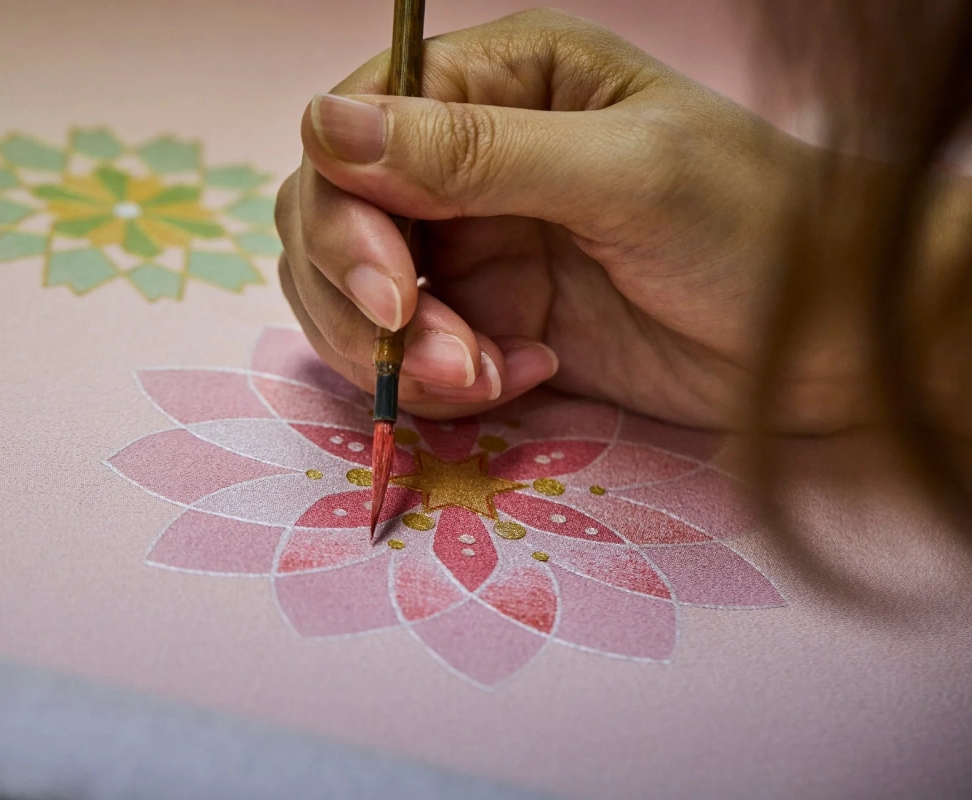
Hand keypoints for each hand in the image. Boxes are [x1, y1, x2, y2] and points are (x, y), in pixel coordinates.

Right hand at [275, 9, 845, 429]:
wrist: (823, 339)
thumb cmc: (754, 225)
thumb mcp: (621, 174)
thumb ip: (474, 153)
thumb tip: (321, 126)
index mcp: (499, 81)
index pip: (353, 130)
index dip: (345, 211)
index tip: (394, 290)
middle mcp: (466, 157)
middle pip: (330, 218)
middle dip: (369, 301)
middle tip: (449, 359)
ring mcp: (472, 242)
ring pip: (355, 297)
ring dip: (403, 355)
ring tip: (490, 377)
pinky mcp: (488, 317)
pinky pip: (410, 355)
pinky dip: (446, 383)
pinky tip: (529, 376)